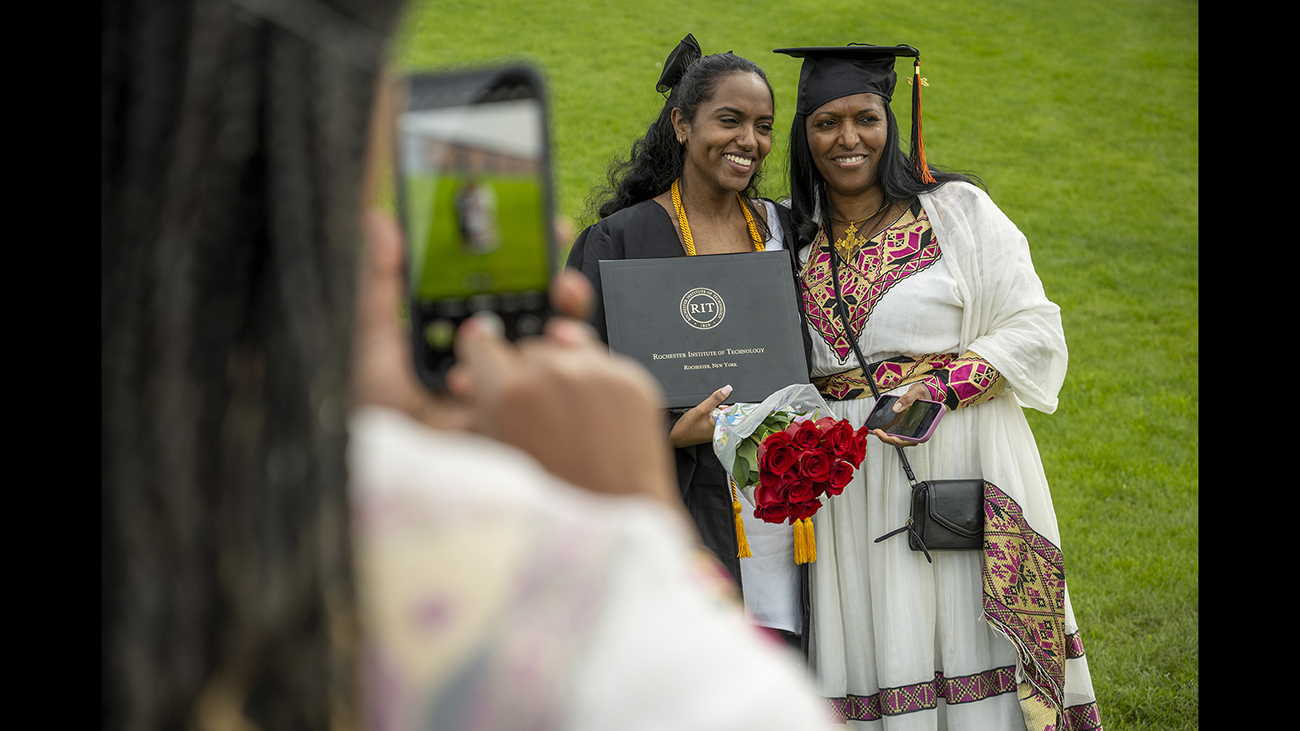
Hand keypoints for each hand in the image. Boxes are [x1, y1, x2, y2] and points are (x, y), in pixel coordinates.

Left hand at [350, 209, 593, 430]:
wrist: (413, 479)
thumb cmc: (388, 419)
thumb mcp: (378, 348)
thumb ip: (382, 286)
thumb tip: (380, 220)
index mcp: (467, 334)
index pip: (501, 284)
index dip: (519, 250)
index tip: (533, 218)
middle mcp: (502, 355)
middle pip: (538, 302)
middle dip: (551, 269)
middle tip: (555, 239)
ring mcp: (527, 382)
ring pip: (560, 333)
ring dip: (567, 305)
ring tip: (562, 290)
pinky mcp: (544, 410)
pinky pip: (570, 374)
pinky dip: (572, 351)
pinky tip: (556, 340)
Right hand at [449, 307, 678, 507]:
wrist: (616, 522)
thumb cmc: (554, 504)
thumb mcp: (496, 460)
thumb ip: (475, 415)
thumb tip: (465, 381)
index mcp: (507, 394)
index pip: (481, 343)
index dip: (481, 354)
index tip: (484, 355)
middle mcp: (552, 375)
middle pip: (528, 349)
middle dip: (526, 374)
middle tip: (533, 411)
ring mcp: (596, 375)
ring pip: (568, 350)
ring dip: (563, 374)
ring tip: (567, 418)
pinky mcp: (631, 381)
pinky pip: (604, 365)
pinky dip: (596, 383)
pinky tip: (593, 418)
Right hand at [668, 384, 732, 447]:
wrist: (674, 436)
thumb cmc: (686, 427)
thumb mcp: (702, 409)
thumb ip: (716, 398)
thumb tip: (727, 389)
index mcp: (722, 428)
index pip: (734, 414)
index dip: (732, 404)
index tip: (727, 398)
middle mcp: (720, 431)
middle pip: (728, 414)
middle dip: (723, 406)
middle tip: (712, 406)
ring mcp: (714, 431)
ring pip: (721, 416)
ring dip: (716, 410)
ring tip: (706, 411)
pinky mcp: (709, 431)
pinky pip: (715, 420)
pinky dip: (712, 414)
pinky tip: (705, 414)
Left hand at [871, 382, 932, 447]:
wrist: (921, 392)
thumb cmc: (922, 393)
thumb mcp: (916, 392)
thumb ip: (907, 399)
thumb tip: (896, 408)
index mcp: (923, 425)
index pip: (912, 440)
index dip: (902, 441)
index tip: (892, 438)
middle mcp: (915, 429)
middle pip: (902, 441)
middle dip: (888, 438)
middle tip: (878, 432)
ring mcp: (908, 428)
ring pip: (897, 438)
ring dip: (886, 436)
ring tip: (877, 430)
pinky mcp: (902, 424)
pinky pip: (894, 432)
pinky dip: (886, 431)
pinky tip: (879, 427)